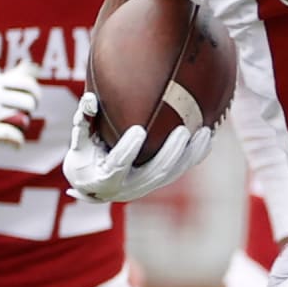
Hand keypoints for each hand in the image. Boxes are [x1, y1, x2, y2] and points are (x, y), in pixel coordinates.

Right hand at [0, 61, 40, 166]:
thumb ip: (9, 77)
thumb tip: (31, 64)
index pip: (25, 83)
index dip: (35, 93)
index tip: (32, 100)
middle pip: (27, 102)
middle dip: (29, 111)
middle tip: (22, 116)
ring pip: (23, 118)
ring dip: (22, 126)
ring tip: (15, 128)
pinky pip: (14, 135)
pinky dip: (18, 141)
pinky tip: (15, 145)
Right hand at [63, 92, 212, 202]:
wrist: (93, 184)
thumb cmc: (85, 157)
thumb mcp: (78, 143)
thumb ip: (83, 122)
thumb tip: (90, 99)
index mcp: (104, 179)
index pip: (118, 165)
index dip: (128, 149)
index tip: (139, 130)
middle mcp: (128, 188)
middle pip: (154, 173)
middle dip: (170, 153)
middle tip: (182, 131)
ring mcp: (146, 186)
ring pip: (171, 174)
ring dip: (190, 155)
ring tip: (205, 133)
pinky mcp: (158, 182)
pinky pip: (180, 171)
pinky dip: (195, 156)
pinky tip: (209, 139)